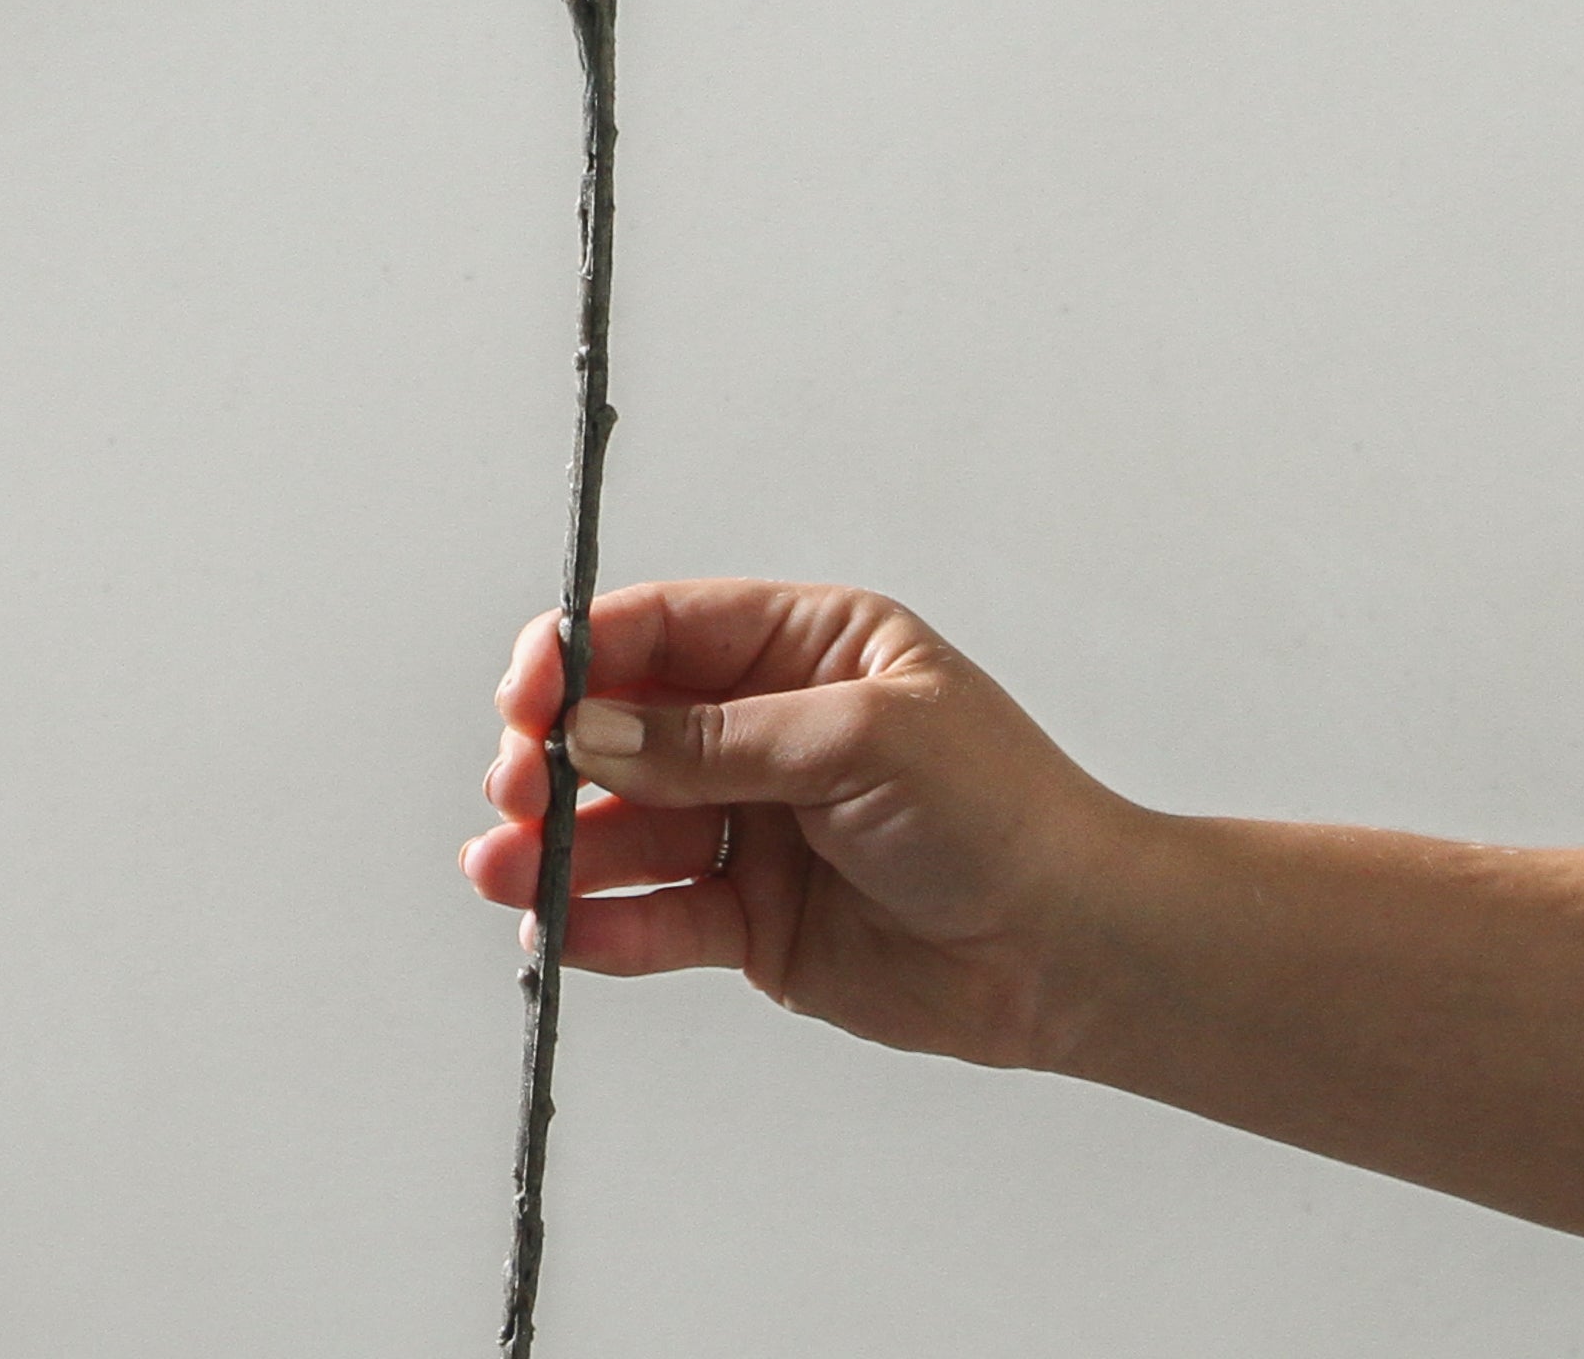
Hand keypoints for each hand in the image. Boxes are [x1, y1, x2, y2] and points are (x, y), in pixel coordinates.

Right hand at [464, 579, 1138, 1069]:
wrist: (1079, 952)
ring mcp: (754, 825)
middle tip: (514, 789)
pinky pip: (659, 914)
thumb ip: (718, 742)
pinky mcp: (754, 919)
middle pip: (622, 728)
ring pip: (625, 826)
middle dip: (553, 754)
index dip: (579, 654)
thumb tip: (594, 730)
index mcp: (800, 646)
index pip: (660, 630)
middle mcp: (764, 729)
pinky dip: (602, 922)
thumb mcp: (859, 741)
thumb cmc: (1004, 814)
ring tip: (505, 871)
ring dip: (557, 845)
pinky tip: (557, 929)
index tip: (525, 693)